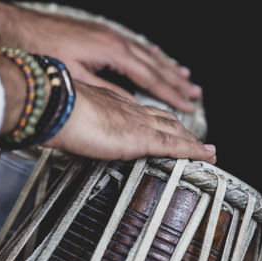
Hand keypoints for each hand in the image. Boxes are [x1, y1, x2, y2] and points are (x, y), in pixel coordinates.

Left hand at [21, 11, 201, 111]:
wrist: (15, 27)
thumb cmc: (42, 53)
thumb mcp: (76, 79)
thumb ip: (107, 92)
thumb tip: (130, 105)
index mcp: (113, 53)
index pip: (150, 78)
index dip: (170, 94)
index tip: (186, 105)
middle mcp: (116, 42)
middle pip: (155, 65)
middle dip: (176, 81)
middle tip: (194, 92)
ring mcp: (110, 36)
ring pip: (147, 55)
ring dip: (167, 67)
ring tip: (184, 76)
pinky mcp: (101, 35)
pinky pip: (134, 46)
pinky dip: (149, 55)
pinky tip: (155, 55)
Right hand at [44, 81, 215, 162]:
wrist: (55, 107)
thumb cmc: (55, 111)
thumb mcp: (72, 117)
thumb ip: (81, 125)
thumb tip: (77, 134)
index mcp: (113, 104)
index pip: (143, 111)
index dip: (157, 119)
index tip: (163, 126)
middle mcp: (130, 110)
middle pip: (163, 118)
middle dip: (179, 128)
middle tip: (191, 137)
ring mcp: (138, 122)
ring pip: (174, 130)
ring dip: (190, 139)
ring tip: (203, 147)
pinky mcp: (142, 138)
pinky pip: (176, 145)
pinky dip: (194, 150)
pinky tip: (206, 154)